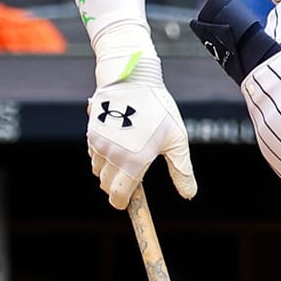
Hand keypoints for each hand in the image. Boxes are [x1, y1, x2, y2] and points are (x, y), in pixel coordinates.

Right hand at [89, 39, 197, 209]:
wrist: (132, 79)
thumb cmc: (159, 109)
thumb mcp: (177, 139)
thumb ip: (182, 170)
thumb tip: (189, 195)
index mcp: (135, 161)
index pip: (118, 196)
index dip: (122, 201)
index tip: (128, 198)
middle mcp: (113, 156)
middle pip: (106, 186)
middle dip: (117, 185)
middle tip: (133, 171)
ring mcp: (99, 145)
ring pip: (99, 170)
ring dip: (109, 169)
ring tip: (127, 150)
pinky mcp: (91, 134)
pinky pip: (93, 155)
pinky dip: (102, 154)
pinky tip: (118, 139)